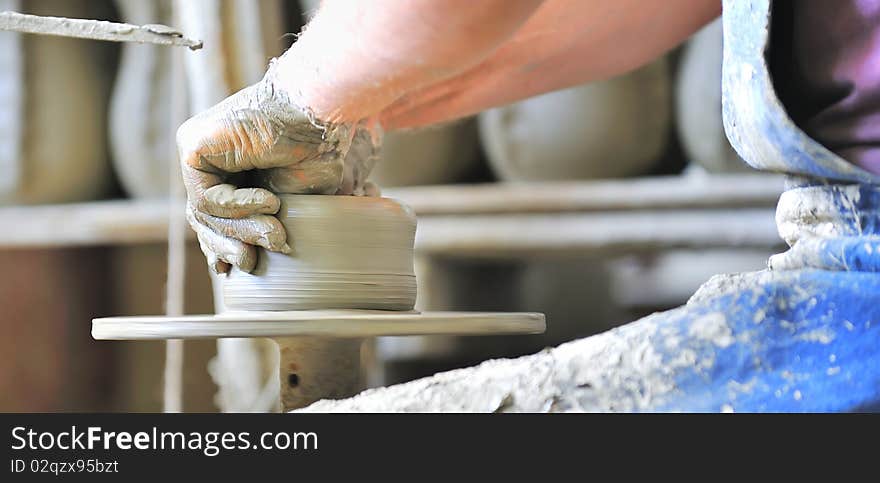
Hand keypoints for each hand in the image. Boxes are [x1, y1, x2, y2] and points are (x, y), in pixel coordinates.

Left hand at [177, 66, 380, 273]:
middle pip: (205, 218)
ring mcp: (199, 149)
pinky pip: (206, 198)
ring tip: (276, 235)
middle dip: (228, 246)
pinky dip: (239, 209)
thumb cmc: (323, 150)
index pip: (218, 214)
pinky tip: (270, 203)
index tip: (248, 267)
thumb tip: (253, 260)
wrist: (323, 114)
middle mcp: (212, 156)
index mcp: (236, 166)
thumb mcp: (298, 200)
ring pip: (204, 214)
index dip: (229, 245)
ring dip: (241, 232)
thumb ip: (274, 224)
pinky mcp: (193, 146)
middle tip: (252, 263)